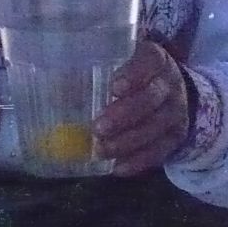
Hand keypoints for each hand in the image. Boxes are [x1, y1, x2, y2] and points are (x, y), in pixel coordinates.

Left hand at [95, 40, 192, 175]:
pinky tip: (118, 168)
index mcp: (155, 59)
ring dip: (127, 142)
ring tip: (101, 151)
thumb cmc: (131, 74)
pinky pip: (160, 152)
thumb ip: (92, 67)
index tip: (114, 88)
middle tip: (98, 128)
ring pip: (156, 128)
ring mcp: (176, 112)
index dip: (134, 74)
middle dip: (125, 115)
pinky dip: (138, 162)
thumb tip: (51, 84)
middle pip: (152, 98)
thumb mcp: (118, 61)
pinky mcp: (175, 136)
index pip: (150, 60)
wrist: (170, 92)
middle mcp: (170, 83)